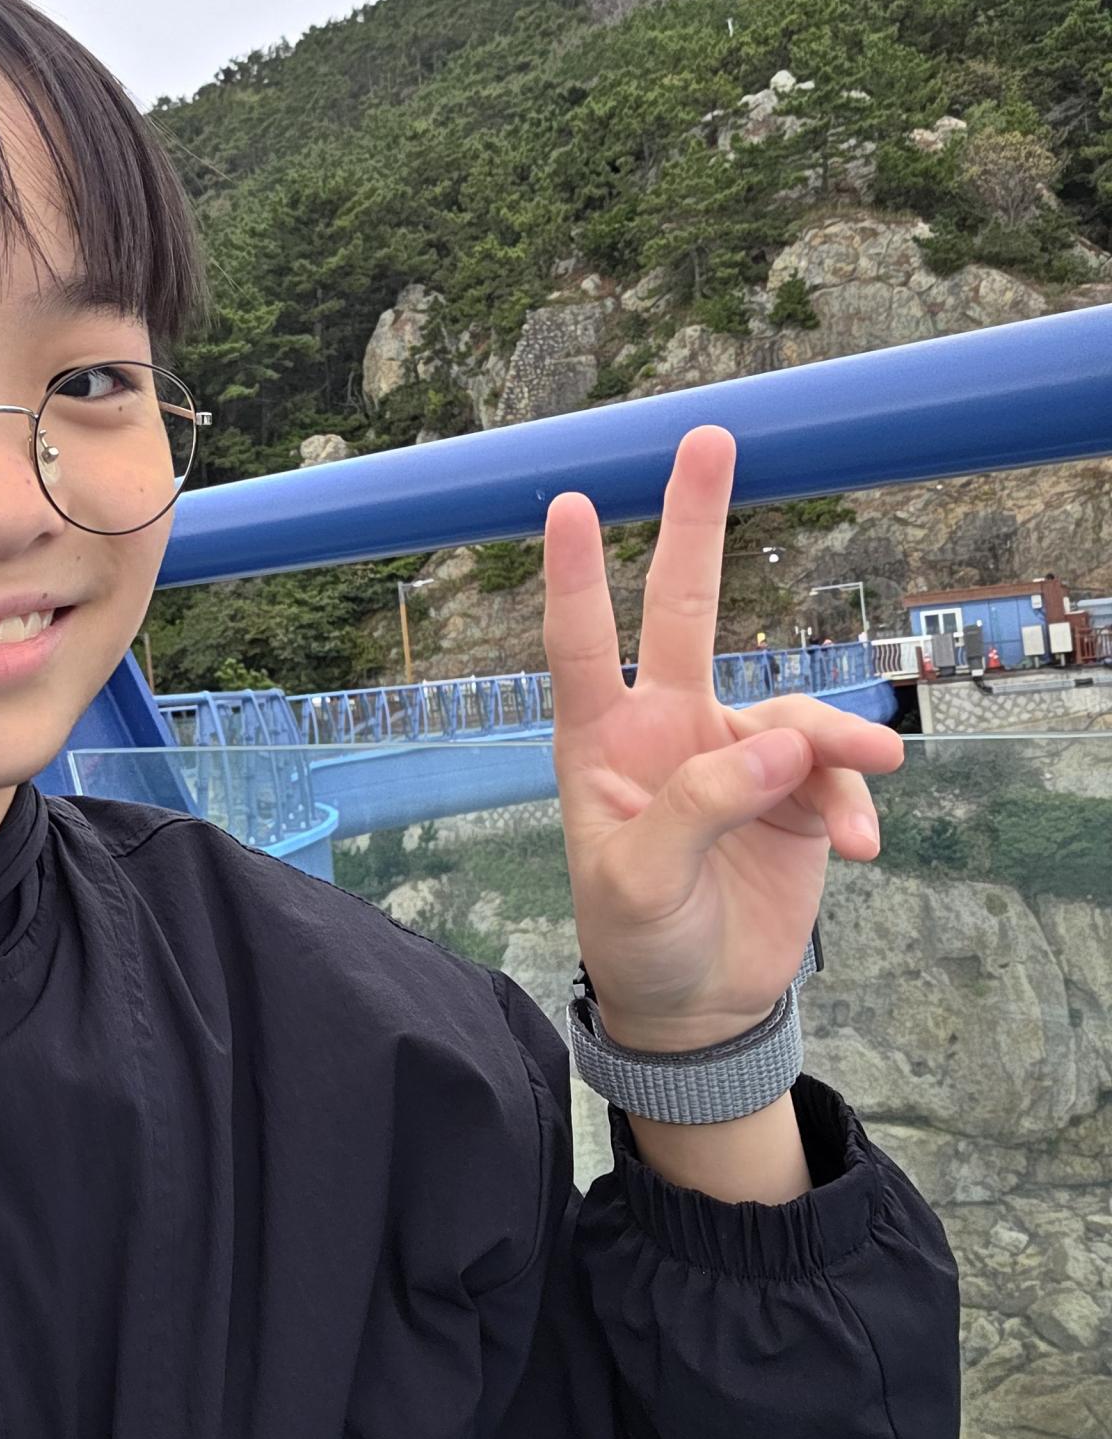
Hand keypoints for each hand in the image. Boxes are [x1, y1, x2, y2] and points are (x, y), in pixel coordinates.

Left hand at [541, 425, 902, 1054]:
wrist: (700, 1003)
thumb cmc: (638, 937)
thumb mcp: (641, 883)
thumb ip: (703, 806)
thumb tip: (779, 744)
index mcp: (602, 745)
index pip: (580, 646)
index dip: (577, 577)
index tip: (571, 501)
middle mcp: (669, 729)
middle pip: (684, 610)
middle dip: (696, 523)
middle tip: (709, 435)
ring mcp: (736, 756)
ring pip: (793, 715)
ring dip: (834, 743)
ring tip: (866, 784)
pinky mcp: (794, 794)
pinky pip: (835, 773)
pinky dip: (854, 803)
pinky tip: (860, 848)